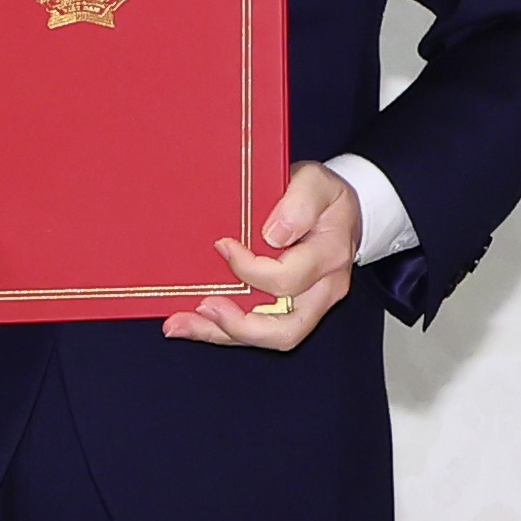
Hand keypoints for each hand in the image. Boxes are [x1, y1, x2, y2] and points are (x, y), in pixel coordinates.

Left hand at [170, 161, 360, 348]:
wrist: (340, 215)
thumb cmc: (324, 199)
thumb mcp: (317, 182)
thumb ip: (301, 201)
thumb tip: (275, 235)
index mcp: (330, 256)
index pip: (288, 278)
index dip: (250, 269)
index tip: (223, 246)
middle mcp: (323, 291)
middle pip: (285, 329)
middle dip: (238, 324)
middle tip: (203, 305)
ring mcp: (309, 307)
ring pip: (269, 337)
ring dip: (222, 333)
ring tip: (181, 324)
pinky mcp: (290, 313)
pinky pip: (256, 331)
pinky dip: (221, 331)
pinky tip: (190, 323)